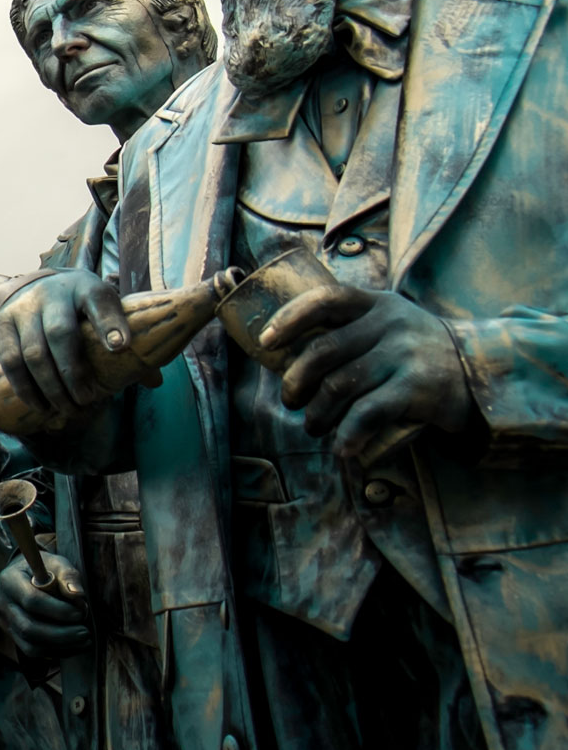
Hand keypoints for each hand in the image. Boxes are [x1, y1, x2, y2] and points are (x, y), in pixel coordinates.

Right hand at [0, 271, 132, 426]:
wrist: (37, 286)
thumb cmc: (80, 307)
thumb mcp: (103, 311)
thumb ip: (125, 341)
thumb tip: (154, 381)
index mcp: (86, 288)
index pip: (99, 302)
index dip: (110, 324)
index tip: (121, 347)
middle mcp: (51, 294)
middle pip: (60, 334)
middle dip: (73, 373)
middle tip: (86, 401)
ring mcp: (23, 309)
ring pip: (32, 353)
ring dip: (49, 387)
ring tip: (65, 409)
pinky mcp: (1, 324)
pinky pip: (10, 361)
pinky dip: (25, 388)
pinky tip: (39, 405)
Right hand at [0, 556, 90, 657]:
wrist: (25, 575)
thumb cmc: (44, 569)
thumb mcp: (57, 563)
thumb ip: (68, 576)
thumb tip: (78, 595)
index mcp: (9, 581)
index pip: (31, 601)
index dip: (58, 611)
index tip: (80, 613)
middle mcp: (1, 603)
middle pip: (28, 628)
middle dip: (61, 635)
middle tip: (85, 633)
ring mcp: (5, 622)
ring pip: (30, 646)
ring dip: (60, 647)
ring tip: (84, 641)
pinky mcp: (13, 635)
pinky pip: (33, 651)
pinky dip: (56, 652)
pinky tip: (74, 645)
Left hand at [264, 286, 476, 461]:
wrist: (483, 373)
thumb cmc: (418, 352)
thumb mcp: (390, 324)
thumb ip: (350, 329)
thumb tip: (287, 357)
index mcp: (377, 304)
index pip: (324, 300)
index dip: (289, 319)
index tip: (266, 342)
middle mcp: (391, 324)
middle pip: (323, 352)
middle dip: (295, 382)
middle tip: (291, 402)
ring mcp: (405, 354)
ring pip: (339, 385)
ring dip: (317, 414)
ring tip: (313, 426)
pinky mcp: (418, 387)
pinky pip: (367, 413)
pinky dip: (347, 435)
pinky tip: (342, 449)